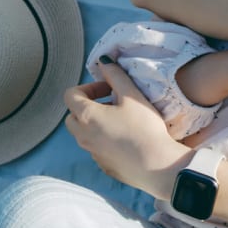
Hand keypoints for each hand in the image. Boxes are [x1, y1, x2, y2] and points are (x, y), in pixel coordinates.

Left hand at [65, 59, 188, 196]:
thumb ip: (115, 75)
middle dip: (88, 106)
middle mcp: (83, 136)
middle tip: (112, 104)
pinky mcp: (103, 166)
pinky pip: (97, 149)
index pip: (71, 95)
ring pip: (84, 134)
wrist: (157, 166)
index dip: (88, 87)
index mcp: (86, 116)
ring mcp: (92, 153)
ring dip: (96, 124)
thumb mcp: (132, 95)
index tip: (107, 88)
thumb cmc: (144, 128)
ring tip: (121, 121)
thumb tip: (103, 61)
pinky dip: (105, 140)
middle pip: (73, 116)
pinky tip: (128, 140)